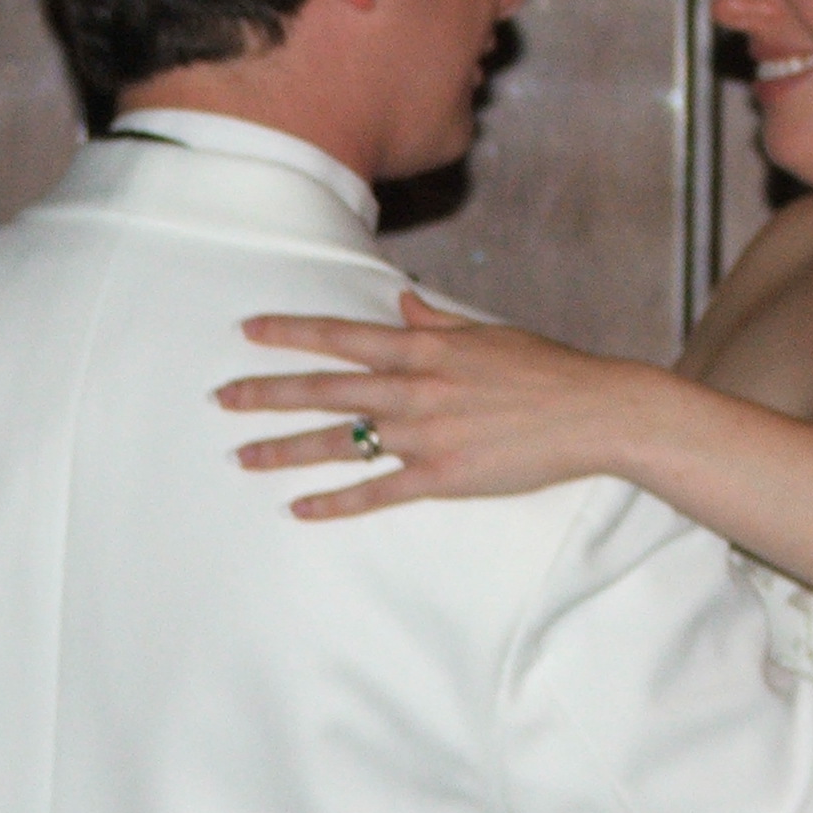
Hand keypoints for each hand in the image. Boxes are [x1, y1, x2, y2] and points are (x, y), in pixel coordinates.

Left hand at [218, 291, 658, 519]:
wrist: (592, 412)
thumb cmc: (544, 369)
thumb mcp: (486, 333)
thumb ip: (436, 321)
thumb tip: (401, 304)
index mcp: (423, 348)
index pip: (340, 336)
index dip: (290, 333)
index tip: (246, 330)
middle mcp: (414, 388)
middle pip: (324, 390)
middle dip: (266, 392)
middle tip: (221, 396)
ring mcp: (424, 435)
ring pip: (338, 442)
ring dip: (284, 449)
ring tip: (240, 454)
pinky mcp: (440, 477)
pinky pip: (375, 492)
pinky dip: (333, 502)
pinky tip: (298, 508)